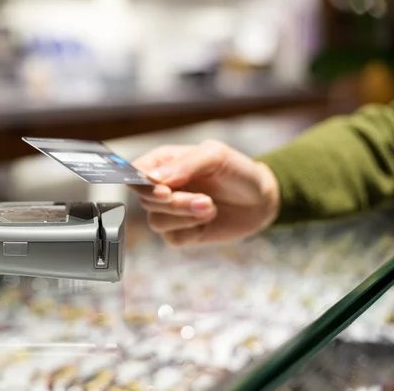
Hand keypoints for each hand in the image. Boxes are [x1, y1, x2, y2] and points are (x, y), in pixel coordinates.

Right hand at [130, 140, 279, 245]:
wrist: (260, 200)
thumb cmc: (236, 171)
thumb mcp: (216, 156)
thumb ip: (185, 164)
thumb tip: (155, 179)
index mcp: (163, 162)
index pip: (134, 172)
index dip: (142, 183)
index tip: (164, 191)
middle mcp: (160, 187)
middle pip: (145, 199)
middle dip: (175, 203)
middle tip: (204, 200)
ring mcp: (168, 211)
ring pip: (156, 221)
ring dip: (186, 216)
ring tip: (211, 207)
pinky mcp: (179, 232)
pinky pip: (172, 238)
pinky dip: (192, 231)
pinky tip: (208, 220)